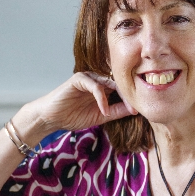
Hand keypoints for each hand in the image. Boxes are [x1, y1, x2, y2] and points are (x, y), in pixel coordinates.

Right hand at [15, 72, 137, 143]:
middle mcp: (98, 80)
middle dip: (130, 95)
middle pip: (119, 83)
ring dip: (120, 96)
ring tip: (128, 109)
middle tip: (139, 106)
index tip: (142, 109)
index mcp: (104, 87)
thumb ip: (117, 111)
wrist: (52, 118)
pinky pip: (95, 86)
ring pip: (110, 82)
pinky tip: (103, 110)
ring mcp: (89, 78)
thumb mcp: (101, 116)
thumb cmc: (73, 116)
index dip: (133, 98)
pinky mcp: (79, 79)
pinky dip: (102, 99)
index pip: (123, 89)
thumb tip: (136, 110)